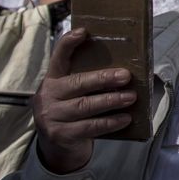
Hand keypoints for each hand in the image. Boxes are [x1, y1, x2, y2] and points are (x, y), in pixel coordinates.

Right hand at [32, 29, 136, 174]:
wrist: (56, 147)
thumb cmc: (72, 112)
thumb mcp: (72, 93)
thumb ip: (87, 81)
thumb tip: (123, 71)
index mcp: (53, 79)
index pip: (58, 57)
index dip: (69, 43)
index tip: (83, 32)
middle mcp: (48, 96)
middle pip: (77, 83)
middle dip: (103, 79)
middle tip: (126, 76)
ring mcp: (51, 116)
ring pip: (84, 106)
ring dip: (110, 101)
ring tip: (131, 97)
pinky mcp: (59, 135)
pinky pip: (88, 127)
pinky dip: (109, 122)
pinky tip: (125, 118)